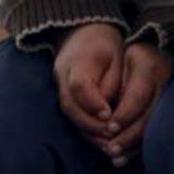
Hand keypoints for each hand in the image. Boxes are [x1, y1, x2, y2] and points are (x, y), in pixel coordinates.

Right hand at [53, 24, 123, 148]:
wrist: (82, 30)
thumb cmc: (106, 44)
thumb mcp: (116, 57)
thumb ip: (112, 84)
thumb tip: (107, 114)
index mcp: (79, 59)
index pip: (80, 86)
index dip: (93, 104)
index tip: (109, 116)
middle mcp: (62, 72)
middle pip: (69, 104)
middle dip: (91, 125)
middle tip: (112, 136)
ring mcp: (58, 82)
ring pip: (67, 112)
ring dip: (87, 130)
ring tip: (108, 143)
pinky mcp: (60, 91)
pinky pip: (69, 113)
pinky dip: (84, 127)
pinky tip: (100, 137)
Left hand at [103, 42, 172, 166]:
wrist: (155, 52)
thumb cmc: (128, 60)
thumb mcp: (119, 63)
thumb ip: (113, 88)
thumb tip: (103, 117)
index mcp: (149, 67)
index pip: (137, 97)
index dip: (123, 115)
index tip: (109, 128)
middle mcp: (166, 81)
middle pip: (149, 115)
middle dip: (129, 136)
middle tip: (111, 149)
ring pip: (156, 126)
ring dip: (136, 144)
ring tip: (116, 157)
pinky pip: (160, 129)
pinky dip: (143, 144)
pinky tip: (128, 155)